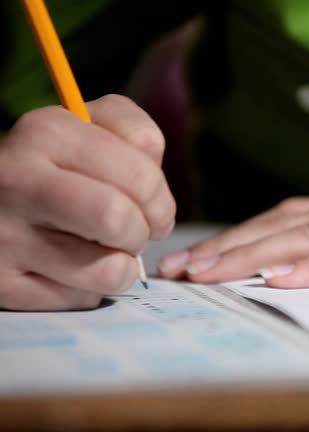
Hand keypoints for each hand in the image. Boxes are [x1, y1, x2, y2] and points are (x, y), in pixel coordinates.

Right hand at [0, 95, 175, 310]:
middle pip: (119, 220)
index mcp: (47, 133)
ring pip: (107, 270)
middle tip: (136, 233)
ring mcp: (4, 235)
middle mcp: (18, 180)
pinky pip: (80, 299)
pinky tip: (69, 268)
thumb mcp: (90, 127)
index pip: (141, 174)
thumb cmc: (54, 164)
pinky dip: (88, 288)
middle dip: (143, 232)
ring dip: (121, 266)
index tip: (153, 207)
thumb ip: (133, 134)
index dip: (161, 199)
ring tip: (104, 250)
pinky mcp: (2, 284)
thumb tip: (156, 174)